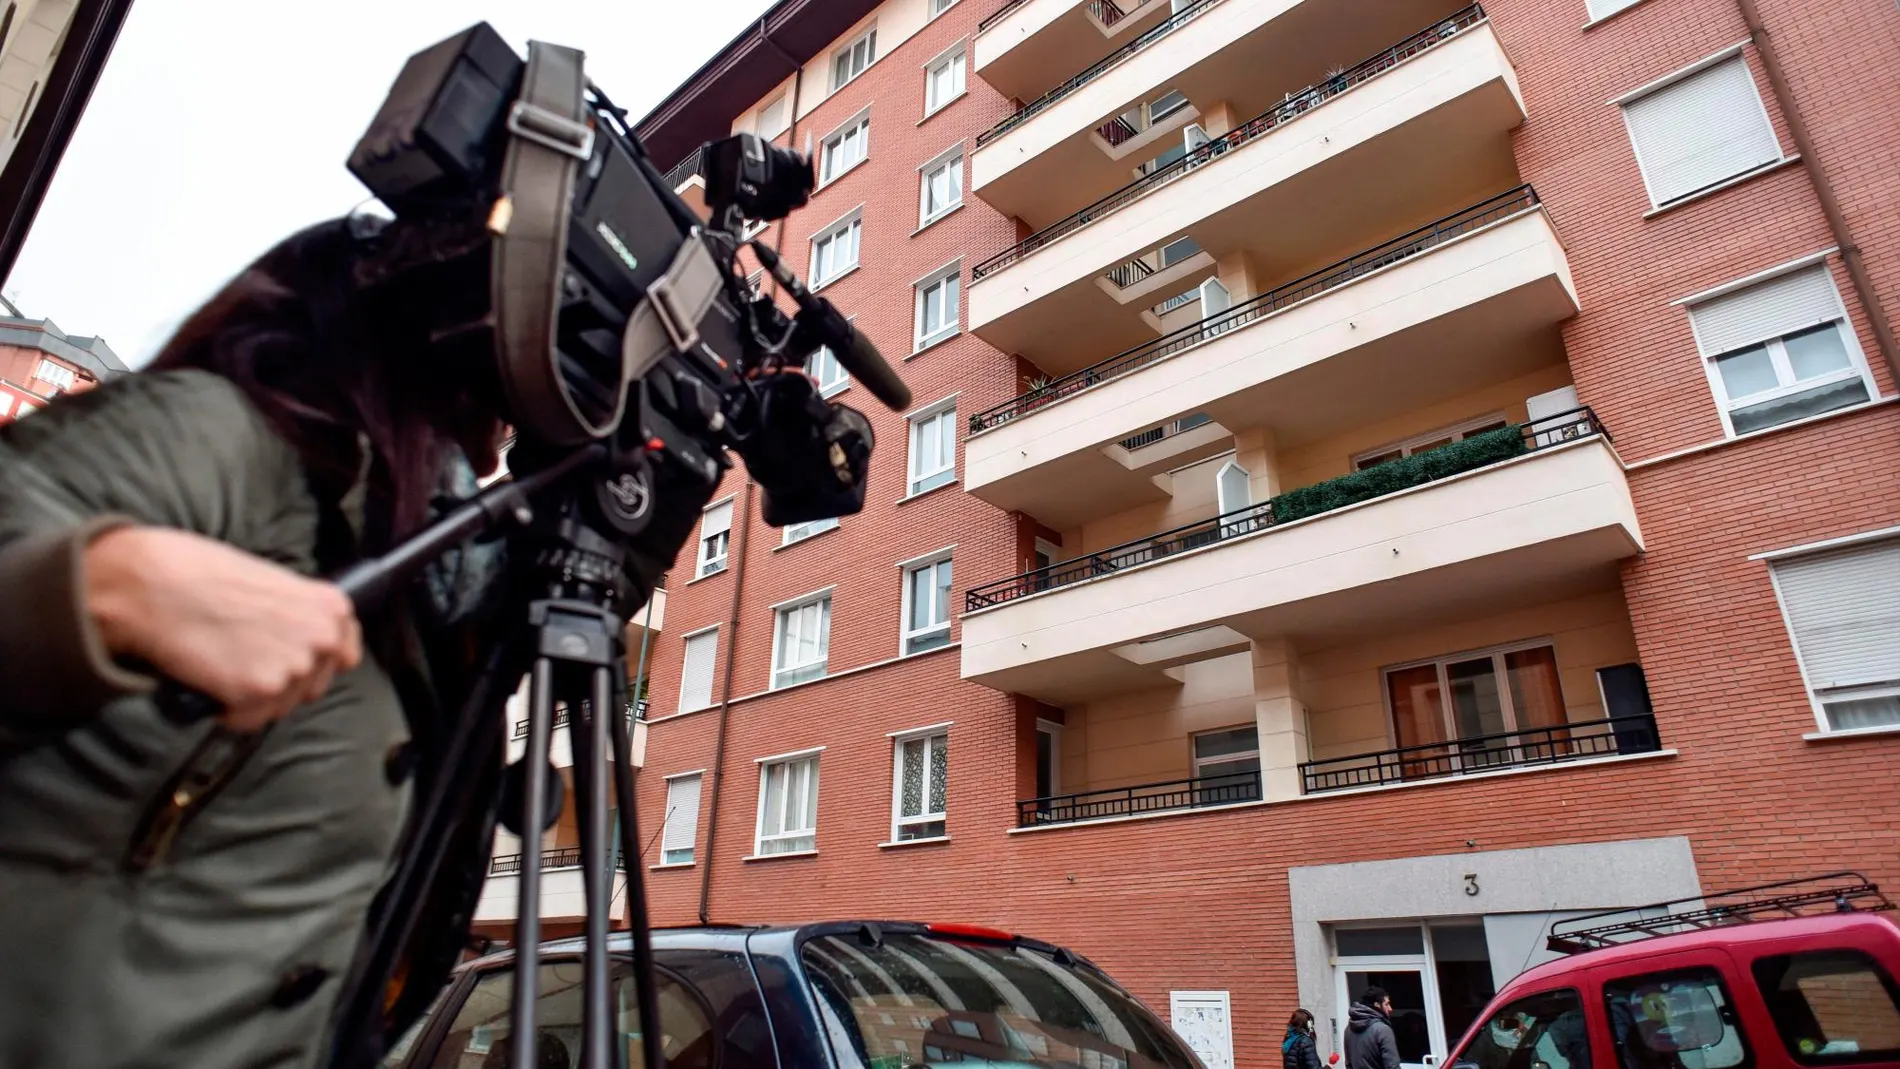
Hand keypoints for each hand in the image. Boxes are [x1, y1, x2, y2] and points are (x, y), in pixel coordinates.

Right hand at [84, 525, 362, 732]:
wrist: (153, 583)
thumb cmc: (202, 575)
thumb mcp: (271, 583)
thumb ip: (297, 614)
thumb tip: (300, 644)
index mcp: (331, 608)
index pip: (344, 654)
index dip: (313, 661)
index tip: (287, 659)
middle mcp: (322, 638)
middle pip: (311, 686)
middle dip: (279, 682)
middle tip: (239, 659)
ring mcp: (293, 667)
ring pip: (279, 706)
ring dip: (251, 698)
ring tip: (219, 663)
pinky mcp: (259, 691)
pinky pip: (248, 720)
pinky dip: (227, 711)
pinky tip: (209, 681)